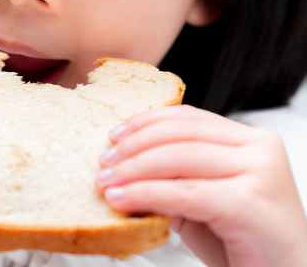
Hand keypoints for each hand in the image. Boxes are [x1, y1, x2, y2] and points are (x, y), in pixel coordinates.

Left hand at [95, 104, 306, 266]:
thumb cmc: (245, 244)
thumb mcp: (205, 197)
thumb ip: (176, 174)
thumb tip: (121, 161)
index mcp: (251, 140)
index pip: (188, 119)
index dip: (144, 123)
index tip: (113, 136)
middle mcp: (259, 149)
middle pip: (179, 135)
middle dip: (133, 148)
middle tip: (103, 163)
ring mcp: (260, 173)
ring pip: (178, 159)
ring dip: (132, 171)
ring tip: (106, 183)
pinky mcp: (249, 203)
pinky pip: (184, 193)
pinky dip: (145, 194)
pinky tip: (122, 199)